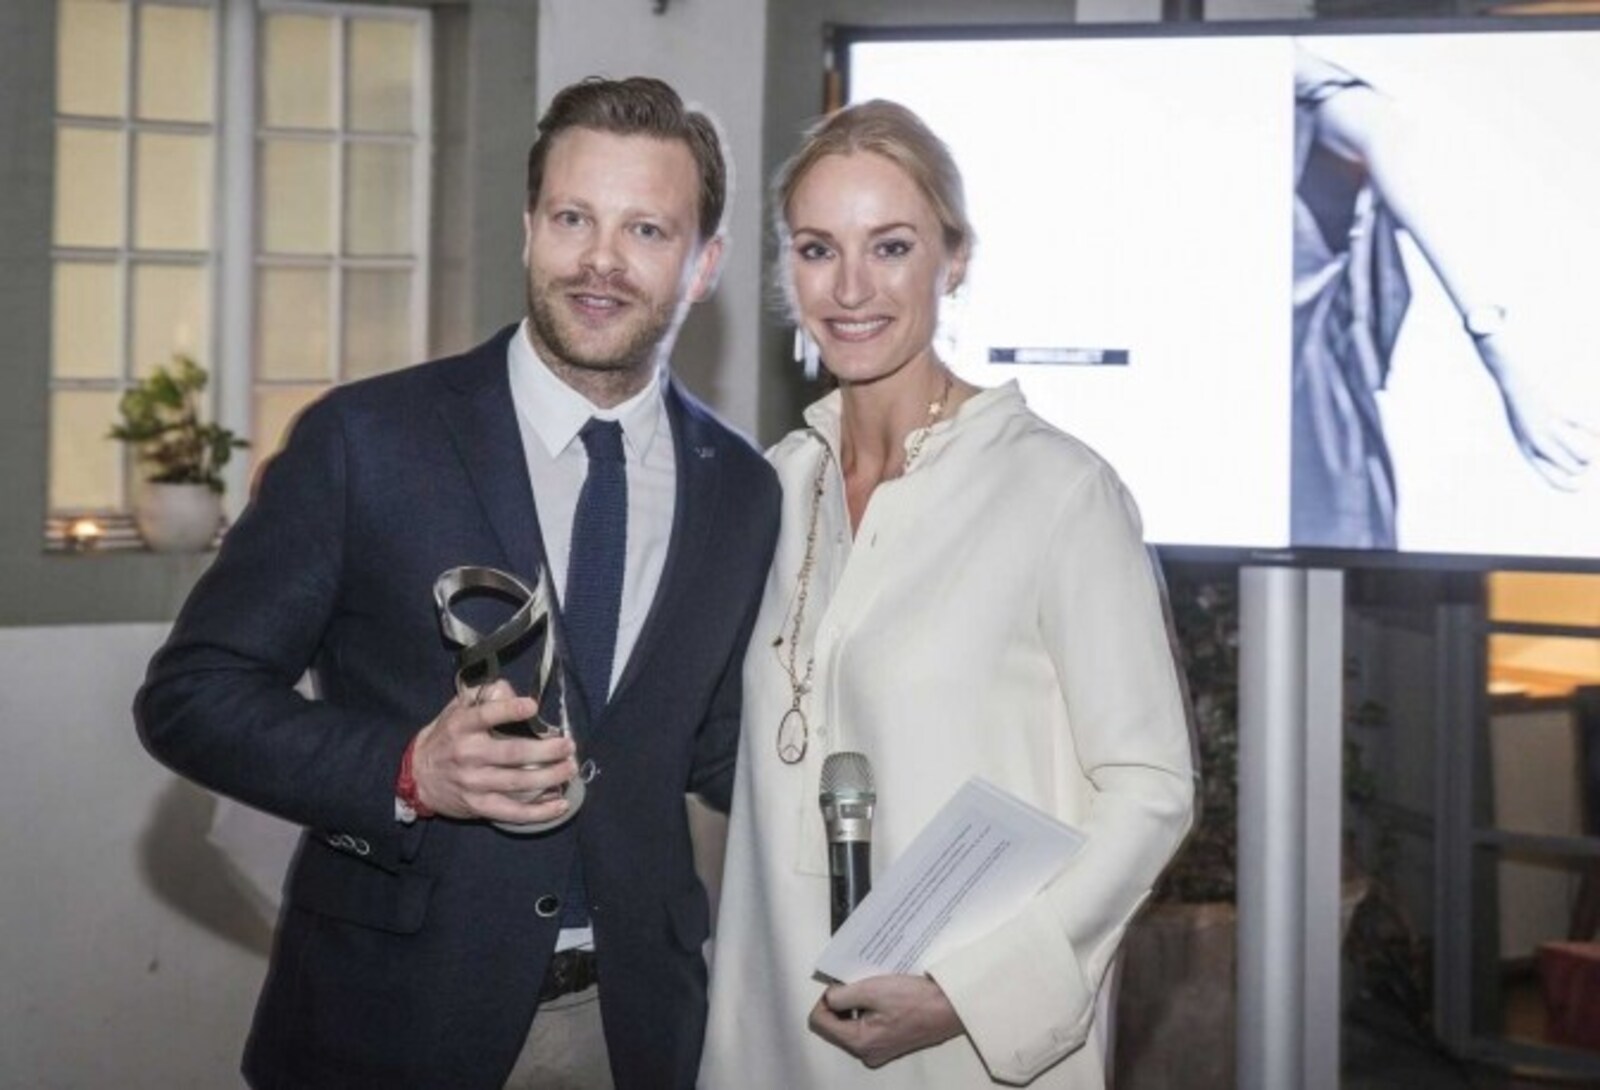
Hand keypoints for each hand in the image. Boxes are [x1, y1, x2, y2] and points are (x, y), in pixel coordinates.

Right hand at [409, 679, 577, 824]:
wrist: (417, 776)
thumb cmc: (446, 737)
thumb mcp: (456, 710)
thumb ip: (482, 696)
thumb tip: (509, 690)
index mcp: (462, 726)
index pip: (485, 715)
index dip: (509, 710)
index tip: (532, 706)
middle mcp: (468, 754)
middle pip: (512, 753)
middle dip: (546, 750)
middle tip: (569, 746)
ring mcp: (474, 783)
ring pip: (518, 782)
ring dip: (550, 776)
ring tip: (570, 768)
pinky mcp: (479, 806)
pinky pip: (512, 812)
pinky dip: (539, 812)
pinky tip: (560, 805)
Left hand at [808, 975, 963, 1068]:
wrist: (950, 1008)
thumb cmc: (915, 999)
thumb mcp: (872, 990)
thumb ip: (842, 995)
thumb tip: (829, 997)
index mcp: (859, 1042)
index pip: (820, 1022)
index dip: (823, 999)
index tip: (840, 984)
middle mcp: (866, 1053)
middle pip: (835, 1025)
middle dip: (842, 1002)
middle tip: (859, 984)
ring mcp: (878, 1051)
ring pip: (850, 1025)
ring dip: (856, 1005)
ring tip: (874, 989)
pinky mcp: (889, 1045)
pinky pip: (867, 1027)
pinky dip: (869, 1011)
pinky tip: (883, 998)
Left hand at [1475, 332, 1596, 489]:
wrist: (1512, 377)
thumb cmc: (1521, 408)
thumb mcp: (1524, 433)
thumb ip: (1540, 450)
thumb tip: (1568, 465)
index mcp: (1527, 450)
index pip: (1552, 480)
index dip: (1569, 486)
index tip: (1579, 486)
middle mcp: (1537, 442)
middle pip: (1574, 468)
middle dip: (1584, 465)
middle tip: (1585, 457)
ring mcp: (1550, 426)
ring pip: (1584, 457)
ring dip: (1591, 454)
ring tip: (1591, 448)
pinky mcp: (1562, 409)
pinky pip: (1591, 428)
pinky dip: (1598, 432)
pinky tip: (1597, 431)